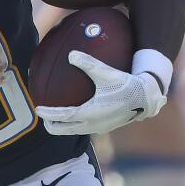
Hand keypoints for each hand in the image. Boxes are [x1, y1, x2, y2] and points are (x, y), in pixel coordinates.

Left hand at [35, 51, 166, 135]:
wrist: (146, 98)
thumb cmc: (126, 85)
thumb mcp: (106, 73)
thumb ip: (88, 63)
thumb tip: (71, 54)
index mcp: (90, 113)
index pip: (63, 116)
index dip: (49, 114)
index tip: (37, 109)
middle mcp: (92, 124)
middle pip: (64, 130)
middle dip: (51, 125)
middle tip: (43, 117)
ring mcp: (99, 128)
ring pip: (74, 131)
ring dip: (63, 126)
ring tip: (55, 118)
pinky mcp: (105, 127)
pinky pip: (84, 128)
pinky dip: (74, 124)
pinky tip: (75, 115)